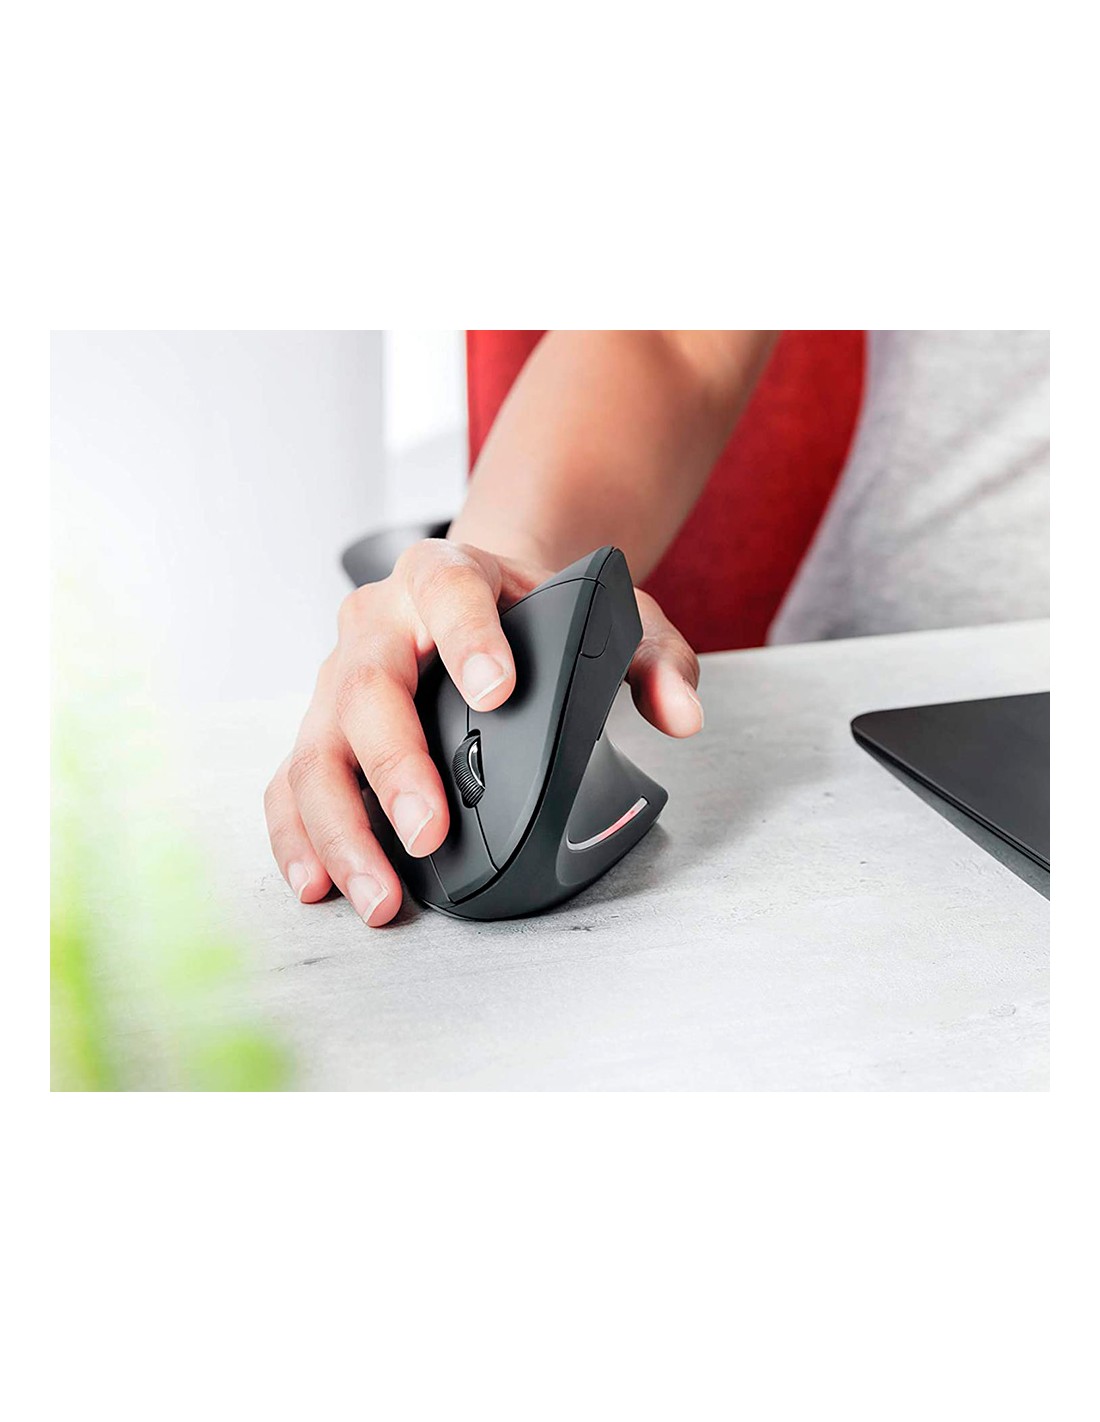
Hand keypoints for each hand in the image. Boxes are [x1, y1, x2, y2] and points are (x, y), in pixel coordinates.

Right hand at [264, 540, 704, 925]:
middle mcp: (378, 623)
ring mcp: (338, 680)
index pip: (450, 591)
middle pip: (367, 689)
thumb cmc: (531, 610)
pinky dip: (299, 836)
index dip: (470, 637)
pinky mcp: (320, 730)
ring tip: (378, 892)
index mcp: (444, 576)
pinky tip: (319, 884)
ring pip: (317, 749)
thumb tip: (681, 714)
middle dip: (394, 766)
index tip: (498, 690)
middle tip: (428, 832)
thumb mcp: (608, 613)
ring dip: (340, 827)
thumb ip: (652, 655)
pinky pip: (292, 784)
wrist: (471, 599)